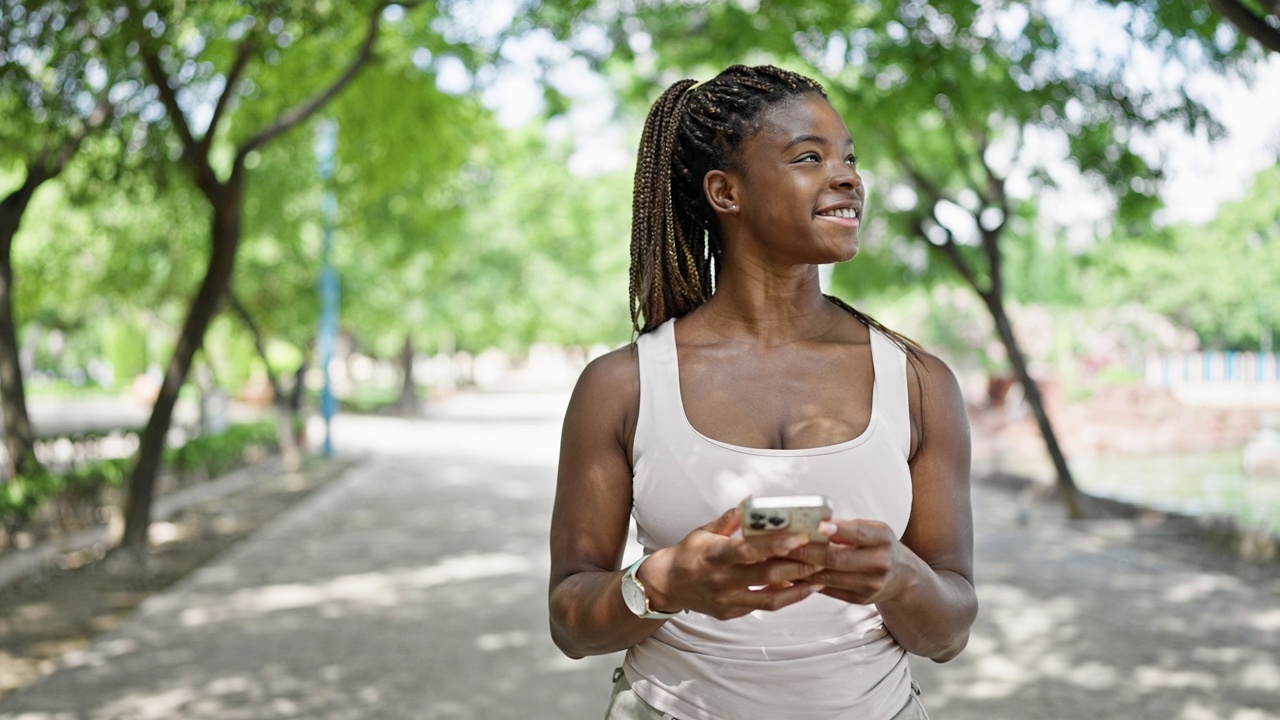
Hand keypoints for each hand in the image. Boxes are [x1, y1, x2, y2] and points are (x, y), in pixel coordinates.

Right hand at [642, 506, 825, 619]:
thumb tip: (752, 500)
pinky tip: (801, 588)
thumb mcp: (705, 531)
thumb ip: (731, 519)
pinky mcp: (731, 614)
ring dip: (797, 588)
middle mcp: (722, 581)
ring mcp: (727, 601)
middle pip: (766, 576)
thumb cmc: (689, 554)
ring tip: (819, 577)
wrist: (666, 585)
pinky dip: (784, 599)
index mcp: (714, 556)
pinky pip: (763, 607)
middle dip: (797, 566)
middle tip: (822, 556)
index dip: (777, 545)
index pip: (750, 550)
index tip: (801, 536)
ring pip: (770, 599)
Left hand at [786, 519, 913, 605]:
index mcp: (882, 539)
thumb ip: (847, 527)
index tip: (818, 525)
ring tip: (778, 559)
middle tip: (782, 543)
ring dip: (800, 568)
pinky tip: (788, 574)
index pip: (859, 533)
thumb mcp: (872, 529)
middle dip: (806, 551)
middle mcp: (879, 563)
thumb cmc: (879, 545)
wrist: (901, 577)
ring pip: (828, 577)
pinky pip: (827, 590)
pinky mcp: (859, 599)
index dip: (838, 530)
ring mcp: (869, 584)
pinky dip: (806, 581)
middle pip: (837, 559)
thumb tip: (813, 521)